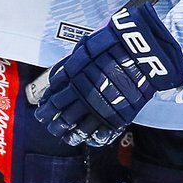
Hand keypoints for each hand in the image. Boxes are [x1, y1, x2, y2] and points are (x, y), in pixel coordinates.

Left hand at [36, 5, 182, 145]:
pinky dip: (92, 138)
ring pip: (77, 127)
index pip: (53, 96)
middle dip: (53, 122)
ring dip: (69, 134)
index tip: (42, 109)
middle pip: (61, 114)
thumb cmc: (115, 43)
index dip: (46, 106)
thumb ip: (72, 64)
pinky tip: (89, 139)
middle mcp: (83, 94)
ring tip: (65, 137)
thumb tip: (59, 78)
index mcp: (73, 77)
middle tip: (49, 125)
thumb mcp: (87, 48)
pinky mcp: (116, 115)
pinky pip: (100, 132)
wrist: (141, 50)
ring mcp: (99, 106)